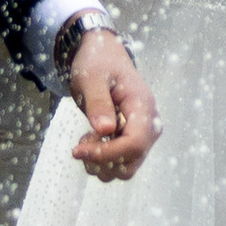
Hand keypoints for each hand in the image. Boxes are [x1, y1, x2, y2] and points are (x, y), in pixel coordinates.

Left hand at [67, 31, 158, 181]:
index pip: (134, 143)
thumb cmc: (98, 63)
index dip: (105, 153)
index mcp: (143, 106)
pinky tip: (92, 139)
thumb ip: (98, 102)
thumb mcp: (92, 78)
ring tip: (86, 139)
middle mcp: (149, 125)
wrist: (103, 56)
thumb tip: (105, 130)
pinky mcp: (133, 140)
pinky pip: (120, 163)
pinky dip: (101, 160)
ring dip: (100, 164)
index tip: (77, 151)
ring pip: (125, 169)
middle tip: (81, 142)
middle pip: (131, 162)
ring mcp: (142, 134)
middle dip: (101, 161)